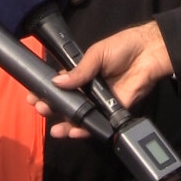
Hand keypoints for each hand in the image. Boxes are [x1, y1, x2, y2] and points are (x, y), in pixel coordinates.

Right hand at [29, 21, 173, 137]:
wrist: (149, 54)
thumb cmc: (121, 49)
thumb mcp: (95, 55)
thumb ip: (78, 71)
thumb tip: (57, 82)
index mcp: (82, 74)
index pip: (60, 85)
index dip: (46, 90)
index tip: (32, 96)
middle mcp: (89, 90)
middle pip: (68, 103)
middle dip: (52, 108)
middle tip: (41, 110)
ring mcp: (101, 102)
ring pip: (81, 116)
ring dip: (66, 123)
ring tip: (54, 129)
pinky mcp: (115, 111)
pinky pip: (98, 122)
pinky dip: (86, 129)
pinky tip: (74, 131)